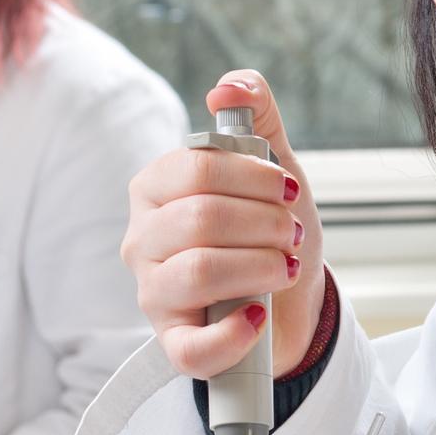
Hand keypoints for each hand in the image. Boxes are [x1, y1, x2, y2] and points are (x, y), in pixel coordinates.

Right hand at [121, 71, 326, 376]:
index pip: (197, 170)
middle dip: (265, 224)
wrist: (289, 305)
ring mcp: (153, 293)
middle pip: (201, 218)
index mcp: (156, 189)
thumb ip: (256, 116)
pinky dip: (235, 332)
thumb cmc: (269, 235)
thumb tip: (227, 88)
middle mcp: (143, 239)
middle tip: (292, 234)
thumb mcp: (272, 170)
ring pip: (201, 272)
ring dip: (261, 267)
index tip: (285, 190)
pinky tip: (258, 317)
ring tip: (285, 268)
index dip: (253, 178)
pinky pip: (193, 346)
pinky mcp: (172, 342)